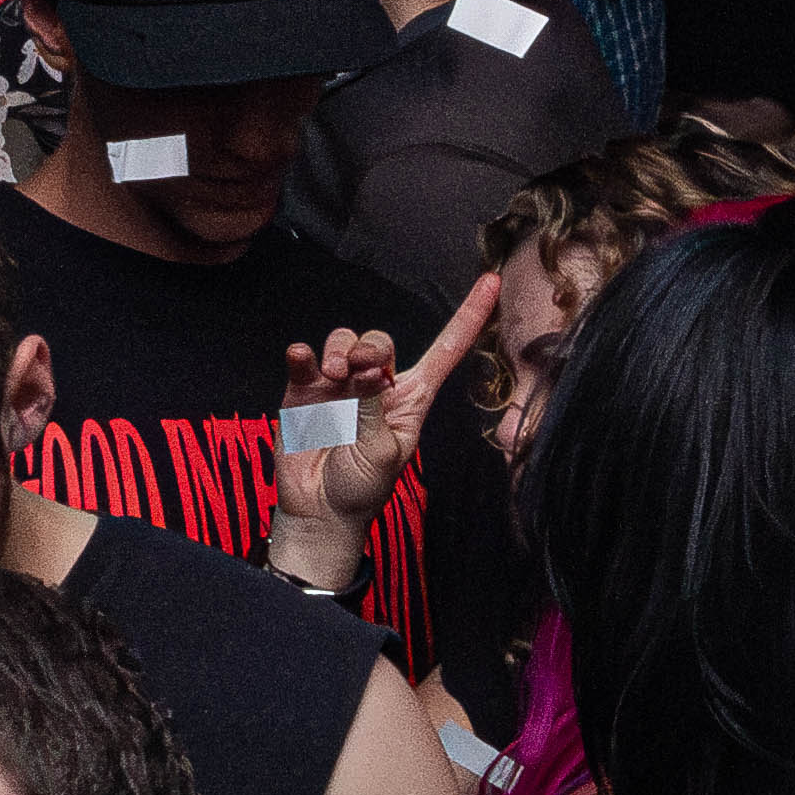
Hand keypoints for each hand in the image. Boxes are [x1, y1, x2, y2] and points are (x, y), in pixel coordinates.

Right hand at [262, 279, 490, 598]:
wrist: (319, 511)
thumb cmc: (363, 489)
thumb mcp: (383, 453)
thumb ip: (375, 407)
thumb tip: (368, 369)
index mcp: (410, 399)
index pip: (445, 350)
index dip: (469, 317)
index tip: (492, 282)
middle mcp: (375, 386)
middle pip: (379, 341)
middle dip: (370, 346)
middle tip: (358, 369)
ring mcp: (337, 387)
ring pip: (343, 342)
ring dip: (339, 350)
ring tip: (332, 376)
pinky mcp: (304, 392)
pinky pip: (304, 360)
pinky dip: (303, 354)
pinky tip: (303, 359)